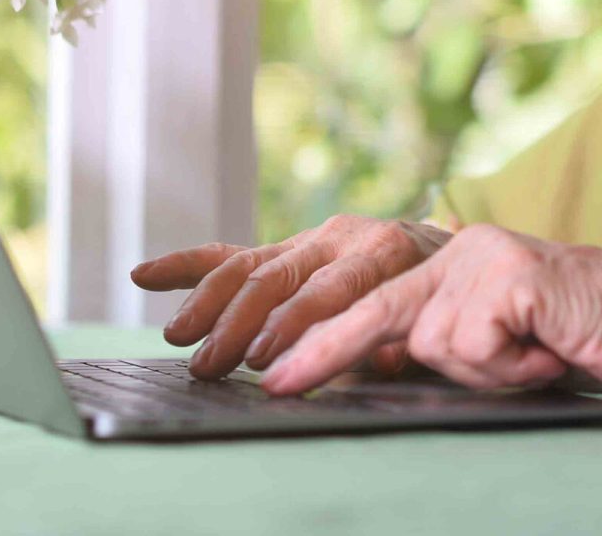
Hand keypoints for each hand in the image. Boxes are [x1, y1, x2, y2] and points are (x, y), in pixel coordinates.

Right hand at [129, 215, 453, 378]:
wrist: (456, 256)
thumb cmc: (445, 302)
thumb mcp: (437, 320)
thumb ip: (405, 341)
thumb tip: (380, 359)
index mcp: (385, 250)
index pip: (330, 289)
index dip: (293, 325)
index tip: (261, 361)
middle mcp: (344, 235)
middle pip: (279, 277)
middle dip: (238, 324)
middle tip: (209, 366)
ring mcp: (312, 238)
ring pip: (250, 265)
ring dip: (208, 303)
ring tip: (177, 339)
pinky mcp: (289, 248)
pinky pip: (234, 253)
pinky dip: (189, 266)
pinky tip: (145, 275)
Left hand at [258, 224, 601, 396]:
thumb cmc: (581, 341)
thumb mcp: (497, 346)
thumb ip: (442, 344)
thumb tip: (371, 363)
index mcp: (452, 262)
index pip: (372, 298)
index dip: (318, 333)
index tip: (273, 371)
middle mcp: (460, 250)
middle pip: (373, 305)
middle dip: (319, 349)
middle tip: (274, 384)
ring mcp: (482, 257)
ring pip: (433, 342)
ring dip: (483, 371)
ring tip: (533, 357)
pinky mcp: (507, 274)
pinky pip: (474, 344)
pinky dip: (509, 366)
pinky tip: (546, 351)